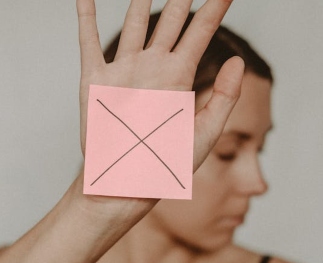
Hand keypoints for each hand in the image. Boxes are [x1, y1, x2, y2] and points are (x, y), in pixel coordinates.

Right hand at [76, 0, 243, 171]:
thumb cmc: (164, 166)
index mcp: (180, 78)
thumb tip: (237, 61)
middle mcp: (152, 67)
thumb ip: (223, 98)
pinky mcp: (95, 80)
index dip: (214, 7)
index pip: (201, 31)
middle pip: (169, 19)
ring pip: (134, 22)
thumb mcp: (203, 135)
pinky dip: (85, 15)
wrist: (122, 185)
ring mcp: (123, 70)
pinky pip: (88, 40)